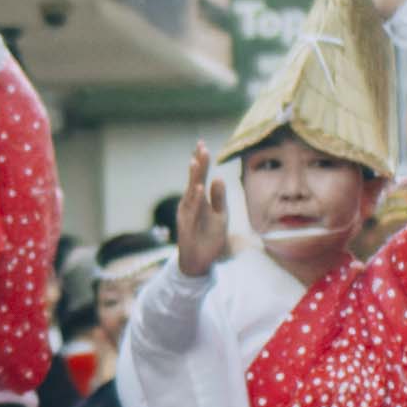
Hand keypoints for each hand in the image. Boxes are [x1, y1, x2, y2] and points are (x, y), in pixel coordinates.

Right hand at [173, 142, 228, 278]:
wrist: (200, 262)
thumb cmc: (209, 237)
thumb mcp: (220, 215)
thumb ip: (219, 198)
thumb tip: (218, 178)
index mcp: (199, 199)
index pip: (200, 176)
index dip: (201, 161)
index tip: (202, 144)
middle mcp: (190, 203)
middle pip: (194, 179)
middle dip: (198, 164)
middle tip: (201, 146)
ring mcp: (186, 214)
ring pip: (191, 192)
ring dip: (194, 177)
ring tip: (196, 161)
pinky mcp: (186, 226)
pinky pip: (192, 210)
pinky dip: (195, 199)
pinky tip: (199, 187)